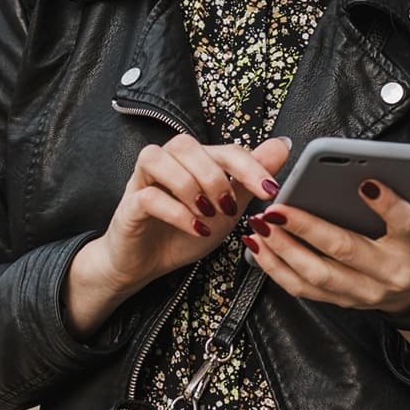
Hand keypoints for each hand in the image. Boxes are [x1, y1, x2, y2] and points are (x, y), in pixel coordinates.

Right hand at [66, 135, 290, 336]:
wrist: (146, 264)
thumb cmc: (184, 233)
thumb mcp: (225, 210)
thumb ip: (248, 180)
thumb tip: (281, 146)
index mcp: (192, 161)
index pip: (223, 148)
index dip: (250, 166)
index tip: (270, 191)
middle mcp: (166, 162)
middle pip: (187, 145)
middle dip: (215, 175)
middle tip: (229, 207)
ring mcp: (143, 181)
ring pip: (160, 159)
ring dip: (191, 186)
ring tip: (208, 215)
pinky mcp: (128, 205)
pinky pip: (148, 197)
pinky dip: (177, 212)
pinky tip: (195, 228)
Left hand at [241, 179, 409, 314]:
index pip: (404, 225)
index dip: (386, 206)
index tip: (365, 183)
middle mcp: (388, 273)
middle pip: (344, 249)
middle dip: (306, 227)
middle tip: (277, 207)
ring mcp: (362, 291)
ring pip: (317, 273)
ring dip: (283, 249)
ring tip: (260, 224)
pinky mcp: (342, 301)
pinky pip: (304, 288)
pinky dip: (277, 268)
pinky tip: (259, 246)